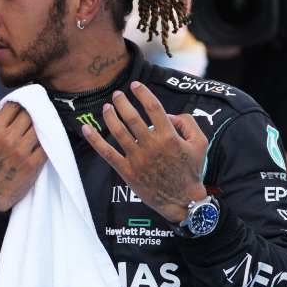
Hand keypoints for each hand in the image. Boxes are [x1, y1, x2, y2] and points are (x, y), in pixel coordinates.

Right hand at [0, 102, 47, 211]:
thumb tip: (13, 110)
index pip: (13, 107)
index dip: (20, 105)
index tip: (25, 106)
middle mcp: (8, 139)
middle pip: (28, 115)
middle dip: (32, 115)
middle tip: (36, 117)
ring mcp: (22, 152)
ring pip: (39, 128)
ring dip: (41, 128)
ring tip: (41, 129)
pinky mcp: (33, 164)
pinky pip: (45, 146)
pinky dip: (46, 142)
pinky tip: (45, 142)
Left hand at [81, 81, 207, 223]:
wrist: (182, 200)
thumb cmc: (191, 170)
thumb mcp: (200, 143)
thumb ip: (187, 123)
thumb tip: (168, 115)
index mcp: (169, 136)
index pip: (152, 107)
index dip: (142, 93)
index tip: (135, 86)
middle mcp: (151, 145)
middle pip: (132, 117)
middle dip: (122, 102)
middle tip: (117, 95)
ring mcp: (137, 159)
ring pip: (118, 131)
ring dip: (110, 116)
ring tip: (106, 107)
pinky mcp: (127, 171)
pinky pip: (107, 153)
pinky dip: (95, 140)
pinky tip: (86, 129)